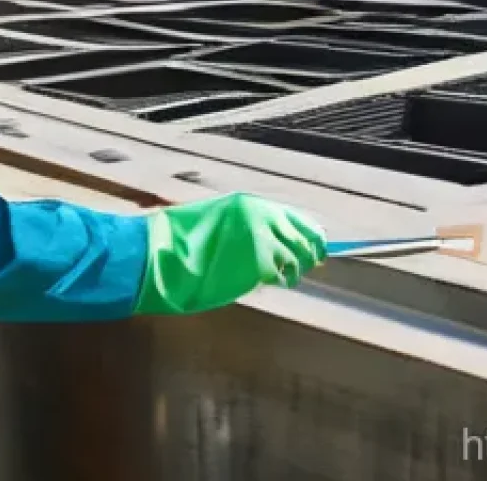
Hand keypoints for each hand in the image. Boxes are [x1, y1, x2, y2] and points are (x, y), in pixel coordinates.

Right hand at [133, 192, 326, 315]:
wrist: (168, 252)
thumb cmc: (189, 238)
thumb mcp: (224, 219)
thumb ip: (253, 226)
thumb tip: (284, 240)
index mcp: (253, 206)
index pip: (298, 219)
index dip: (311, 235)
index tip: (319, 245)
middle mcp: (262, 220)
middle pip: (303, 241)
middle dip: (309, 254)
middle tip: (309, 264)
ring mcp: (261, 243)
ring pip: (295, 260)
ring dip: (294, 269)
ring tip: (285, 275)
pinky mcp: (257, 266)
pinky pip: (279, 275)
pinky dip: (279, 280)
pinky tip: (271, 281)